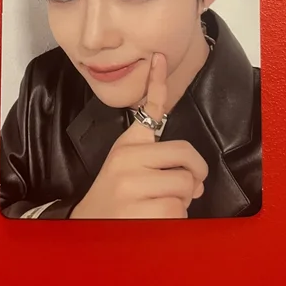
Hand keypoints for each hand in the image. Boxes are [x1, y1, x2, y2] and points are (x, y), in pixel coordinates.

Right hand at [70, 53, 207, 218]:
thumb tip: (196, 174)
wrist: (89, 226)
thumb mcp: (126, 166)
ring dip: (184, 199)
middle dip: (196, 173)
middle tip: (192, 185)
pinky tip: (158, 219)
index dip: (156, 82)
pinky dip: (177, 217)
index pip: (146, 111)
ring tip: (163, 204)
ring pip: (186, 184)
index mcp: (126, 147)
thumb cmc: (114, 196)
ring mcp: (133, 187)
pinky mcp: (143, 213)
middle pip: (185, 154)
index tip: (160, 58)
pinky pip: (180, 209)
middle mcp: (127, 162)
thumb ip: (155, 157)